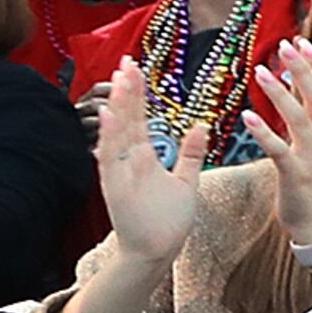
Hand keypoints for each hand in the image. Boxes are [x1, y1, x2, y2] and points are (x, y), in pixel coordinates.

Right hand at [88, 61, 202, 265]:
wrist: (158, 250)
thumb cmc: (168, 220)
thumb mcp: (185, 181)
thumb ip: (190, 153)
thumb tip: (200, 126)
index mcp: (144, 156)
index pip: (140, 118)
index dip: (139, 94)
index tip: (138, 68)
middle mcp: (129, 159)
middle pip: (127, 118)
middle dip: (127, 90)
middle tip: (127, 62)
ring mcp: (120, 171)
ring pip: (118, 131)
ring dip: (120, 105)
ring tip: (121, 78)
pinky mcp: (115, 186)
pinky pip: (111, 157)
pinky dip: (111, 135)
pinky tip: (112, 114)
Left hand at [247, 39, 311, 243]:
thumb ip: (310, 117)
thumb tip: (300, 85)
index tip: (303, 42)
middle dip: (304, 69)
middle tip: (287, 45)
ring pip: (301, 119)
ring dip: (281, 93)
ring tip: (261, 71)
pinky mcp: (296, 175)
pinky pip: (279, 150)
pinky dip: (265, 132)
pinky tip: (248, 116)